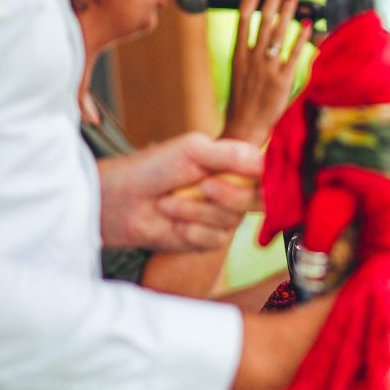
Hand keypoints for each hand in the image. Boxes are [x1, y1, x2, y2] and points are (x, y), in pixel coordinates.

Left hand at [98, 132, 262, 250]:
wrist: (120, 201)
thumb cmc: (153, 167)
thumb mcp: (194, 150)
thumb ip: (232, 154)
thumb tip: (267, 164)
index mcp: (236, 163)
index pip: (270, 171)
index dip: (269, 178)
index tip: (259, 179)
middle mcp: (235, 189)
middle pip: (259, 199)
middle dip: (229, 194)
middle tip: (203, 185)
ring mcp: (223, 215)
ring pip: (233, 220)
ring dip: (197, 211)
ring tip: (170, 201)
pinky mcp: (209, 239)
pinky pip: (216, 239)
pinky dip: (191, 230)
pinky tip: (172, 222)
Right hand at [221, 0, 310, 145]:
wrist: (243, 129)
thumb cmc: (242, 104)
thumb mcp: (240, 74)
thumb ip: (249, 55)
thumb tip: (260, 37)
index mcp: (237, 55)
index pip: (242, 19)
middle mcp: (252, 58)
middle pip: (263, 20)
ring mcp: (267, 68)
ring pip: (279, 32)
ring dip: (288, 11)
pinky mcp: (283, 80)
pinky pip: (294, 54)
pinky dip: (302, 38)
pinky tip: (309, 25)